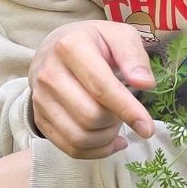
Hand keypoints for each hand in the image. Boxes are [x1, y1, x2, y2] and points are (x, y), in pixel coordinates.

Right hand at [28, 20, 155, 158]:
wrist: (54, 49)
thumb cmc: (93, 42)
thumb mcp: (118, 36)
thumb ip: (134, 56)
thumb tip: (145, 84)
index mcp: (70, 47)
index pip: (101, 87)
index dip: (127, 110)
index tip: (147, 128)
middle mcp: (49, 74)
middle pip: (90, 116)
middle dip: (116, 121)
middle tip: (126, 111)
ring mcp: (40, 99)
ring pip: (79, 137)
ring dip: (107, 138)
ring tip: (115, 123)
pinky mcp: (39, 118)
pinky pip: (70, 148)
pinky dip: (96, 151)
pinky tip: (109, 140)